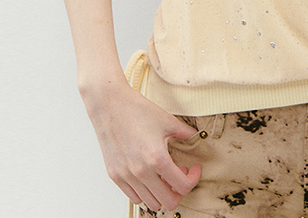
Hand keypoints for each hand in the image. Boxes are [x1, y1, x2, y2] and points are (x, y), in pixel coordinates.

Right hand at [83, 81, 201, 211]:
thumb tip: (197, 138)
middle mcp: (141, 172)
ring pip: (150, 203)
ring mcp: (126, 176)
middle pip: (168, 202)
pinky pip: (134, 197)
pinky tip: (149, 174)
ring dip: (161, 192)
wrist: (109, 104)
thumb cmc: (137, 110)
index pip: (183, 186)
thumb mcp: (167, 120)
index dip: (193, 179)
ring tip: (163, 173)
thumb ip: (186, 133)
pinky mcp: (114, 175)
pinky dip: (145, 191)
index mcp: (157, 158)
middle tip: (180, 174)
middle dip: (179, 191)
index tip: (193, 169)